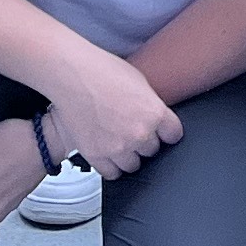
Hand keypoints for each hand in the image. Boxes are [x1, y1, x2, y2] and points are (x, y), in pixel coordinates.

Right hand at [43, 47, 183, 177]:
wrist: (72, 75)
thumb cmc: (102, 71)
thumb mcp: (140, 82)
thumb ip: (151, 105)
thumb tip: (156, 118)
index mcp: (154, 113)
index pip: (174, 135)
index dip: (167, 131)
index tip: (163, 131)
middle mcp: (139, 134)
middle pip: (153, 150)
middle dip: (145, 141)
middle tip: (131, 128)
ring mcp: (117, 148)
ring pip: (133, 165)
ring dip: (129, 155)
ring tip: (118, 139)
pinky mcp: (96, 156)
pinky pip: (112, 173)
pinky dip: (111, 165)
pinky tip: (107, 151)